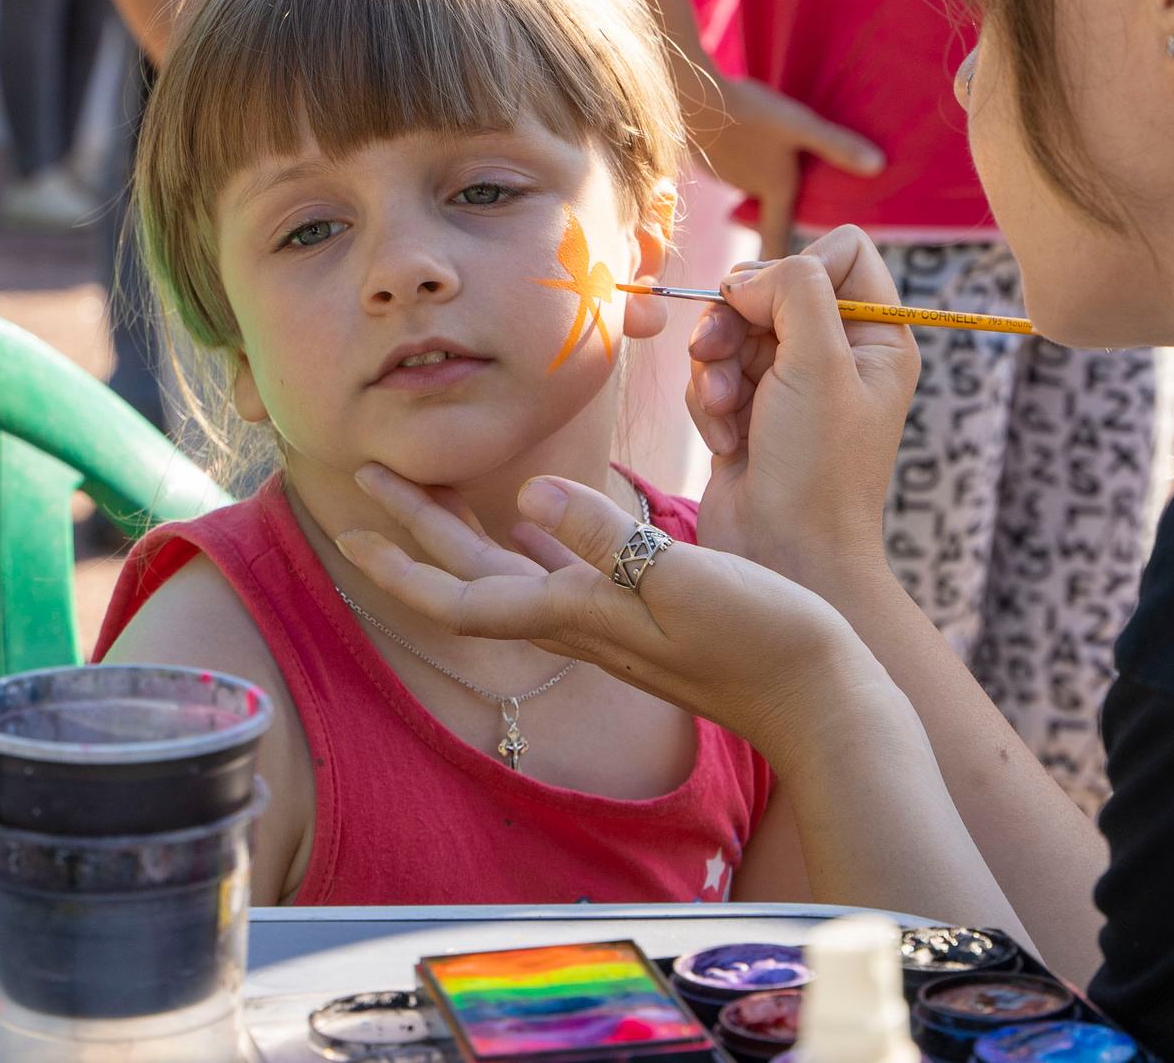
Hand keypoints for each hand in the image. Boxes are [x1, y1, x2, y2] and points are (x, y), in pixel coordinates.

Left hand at [336, 463, 881, 760]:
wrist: (822, 697)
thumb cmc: (762, 639)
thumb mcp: (683, 579)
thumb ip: (606, 538)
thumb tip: (529, 491)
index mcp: (580, 613)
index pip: (466, 597)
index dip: (403, 566)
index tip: (352, 527)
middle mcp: (582, 621)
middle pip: (475, 576)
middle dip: (416, 529)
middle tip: (367, 477)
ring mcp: (612, 620)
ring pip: (514, 571)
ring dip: (464, 532)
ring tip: (427, 491)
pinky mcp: (646, 611)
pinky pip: (566, 569)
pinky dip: (536, 538)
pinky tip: (533, 516)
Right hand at [685, 228, 916, 587]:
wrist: (784, 562)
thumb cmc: (817, 469)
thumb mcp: (820, 362)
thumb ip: (795, 290)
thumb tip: (749, 277)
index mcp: (878, 338)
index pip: (842, 251)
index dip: (799, 267)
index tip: (775, 308)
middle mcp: (838, 356)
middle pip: (772, 287)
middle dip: (738, 319)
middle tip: (724, 355)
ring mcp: (791, 386)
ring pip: (732, 328)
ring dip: (716, 365)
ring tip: (725, 408)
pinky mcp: (748, 415)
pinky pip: (713, 374)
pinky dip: (709, 402)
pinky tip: (724, 442)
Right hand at [692, 75, 884, 259]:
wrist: (692, 98)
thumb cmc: (750, 113)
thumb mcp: (801, 125)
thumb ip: (837, 146)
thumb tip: (879, 164)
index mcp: (776, 189)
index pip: (780, 238)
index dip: (783, 261)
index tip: (781, 290)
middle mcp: (751, 189)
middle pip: (766, 211)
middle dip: (775, 215)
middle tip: (786, 208)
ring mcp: (727, 175)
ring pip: (750, 187)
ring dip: (759, 180)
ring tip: (767, 156)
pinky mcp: (711, 158)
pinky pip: (732, 167)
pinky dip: (740, 160)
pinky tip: (743, 135)